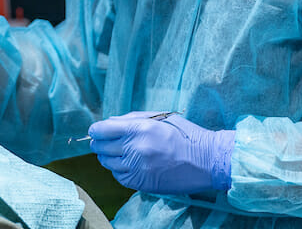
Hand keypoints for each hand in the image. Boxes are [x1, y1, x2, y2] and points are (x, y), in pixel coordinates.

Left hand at [88, 112, 234, 194]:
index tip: (96, 131)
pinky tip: (127, 164)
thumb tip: (109, 122)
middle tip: (103, 141)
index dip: (96, 130)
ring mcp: (138, 168)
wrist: (206, 161)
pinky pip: (119, 176)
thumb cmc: (184, 134)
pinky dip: (118, 170)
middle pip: (101, 147)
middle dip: (99, 143)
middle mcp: (136, 149)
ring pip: (108, 163)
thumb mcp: (159, 117)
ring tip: (117, 152)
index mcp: (140, 128)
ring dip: (108, 157)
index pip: (102, 130)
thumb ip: (132, 118)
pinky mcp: (142, 183)